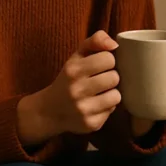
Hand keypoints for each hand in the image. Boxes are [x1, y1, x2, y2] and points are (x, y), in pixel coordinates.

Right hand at [17, 31, 120, 145]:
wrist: (49, 111)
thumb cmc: (69, 79)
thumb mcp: (76, 57)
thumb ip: (95, 41)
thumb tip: (114, 44)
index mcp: (73, 70)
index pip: (108, 58)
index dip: (107, 61)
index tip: (100, 65)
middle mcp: (76, 90)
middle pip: (115, 77)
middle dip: (110, 77)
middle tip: (101, 80)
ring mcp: (83, 109)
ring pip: (116, 96)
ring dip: (111, 93)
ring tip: (100, 93)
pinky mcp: (90, 124)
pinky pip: (112, 110)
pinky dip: (107, 107)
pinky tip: (96, 105)